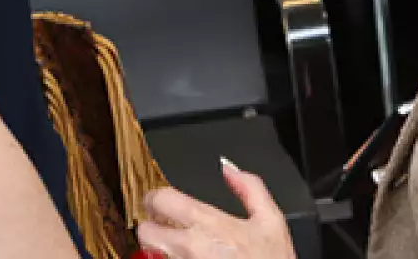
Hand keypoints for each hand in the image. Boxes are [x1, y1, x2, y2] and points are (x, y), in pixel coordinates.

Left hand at [136, 159, 295, 258]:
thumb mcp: (272, 220)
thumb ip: (251, 187)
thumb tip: (230, 168)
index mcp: (209, 224)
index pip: (162, 200)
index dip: (155, 197)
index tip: (158, 200)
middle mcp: (190, 247)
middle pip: (145, 231)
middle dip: (149, 225)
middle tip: (158, 224)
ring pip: (151, 254)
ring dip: (158, 248)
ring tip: (172, 246)